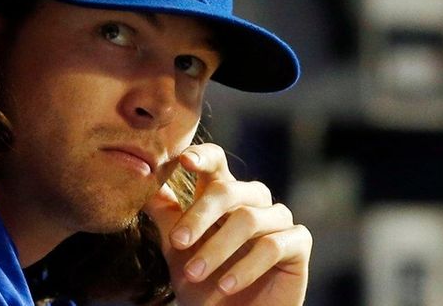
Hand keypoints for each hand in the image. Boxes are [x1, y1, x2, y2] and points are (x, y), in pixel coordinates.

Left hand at [143, 143, 311, 305]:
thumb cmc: (203, 283)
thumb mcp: (177, 249)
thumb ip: (166, 215)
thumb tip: (144, 182)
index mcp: (223, 194)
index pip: (216, 162)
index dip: (203, 157)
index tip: (184, 161)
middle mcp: (252, 200)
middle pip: (228, 189)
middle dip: (199, 217)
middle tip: (177, 243)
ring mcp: (278, 219)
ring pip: (248, 219)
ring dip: (217, 249)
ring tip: (195, 274)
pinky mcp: (298, 243)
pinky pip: (273, 245)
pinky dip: (246, 267)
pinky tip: (226, 285)